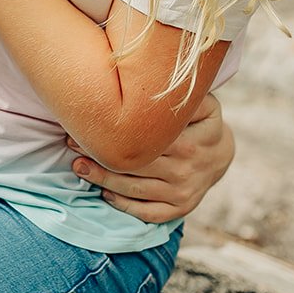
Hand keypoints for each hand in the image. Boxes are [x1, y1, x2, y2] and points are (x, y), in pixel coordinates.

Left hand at [69, 92, 233, 222]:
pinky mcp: (179, 209)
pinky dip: (123, 205)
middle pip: (136, 166)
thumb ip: (182, 96)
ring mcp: (183, 192)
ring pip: (136, 190)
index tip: (87, 126)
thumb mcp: (202, 103)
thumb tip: (156, 80)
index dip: (114, 135)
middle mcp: (187, 170)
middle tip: (72, 147)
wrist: (221, 154)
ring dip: (103, 180)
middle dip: (100, 157)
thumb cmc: (200, 121)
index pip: (147, 141)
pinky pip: (147, 212)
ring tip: (78, 168)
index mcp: (192, 142)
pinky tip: (103, 193)